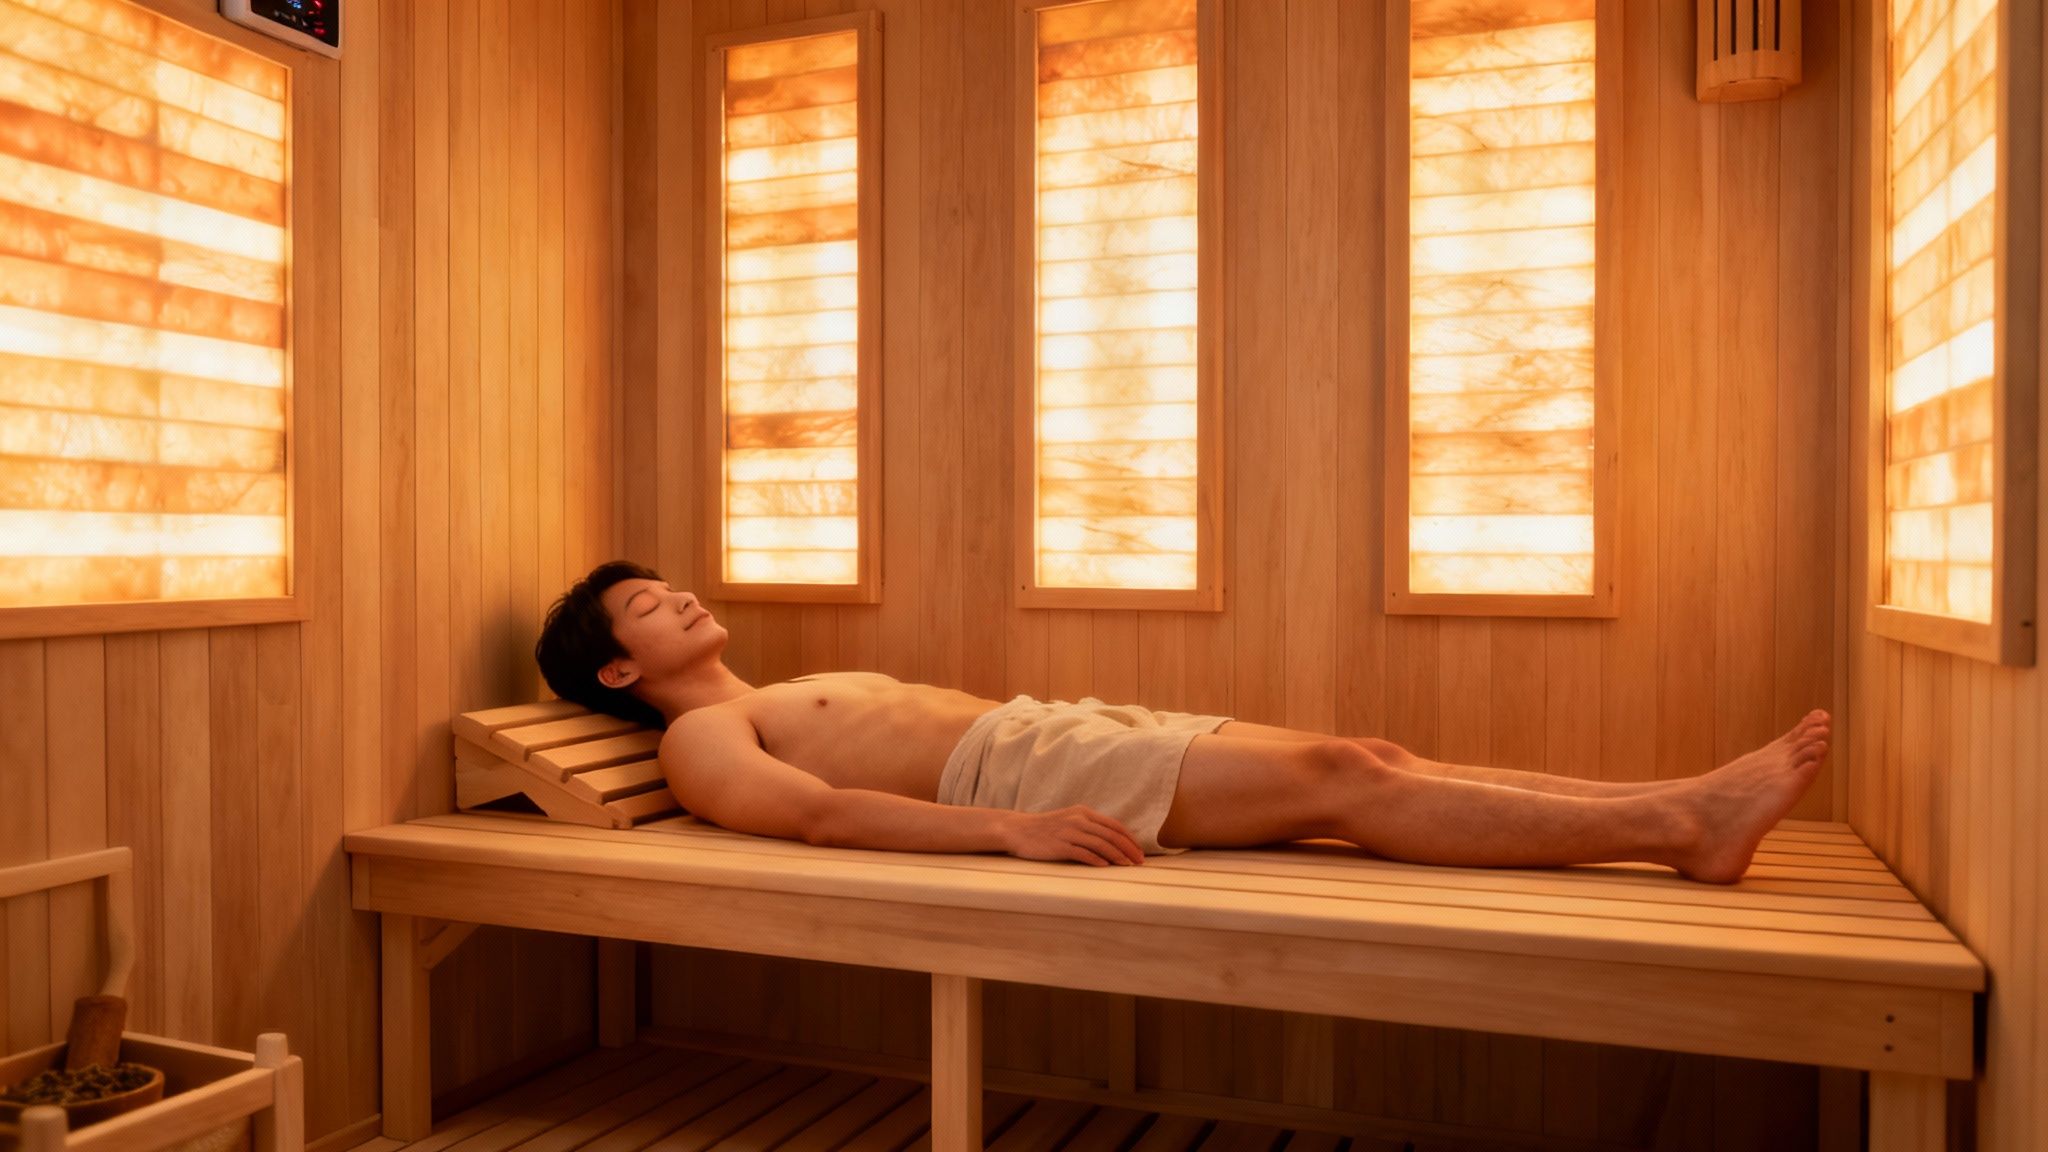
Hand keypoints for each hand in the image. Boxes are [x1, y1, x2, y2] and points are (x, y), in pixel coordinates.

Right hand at [1003, 806, 1145, 865]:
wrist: (1018, 830)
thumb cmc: (1046, 829)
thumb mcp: (1070, 820)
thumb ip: (1089, 827)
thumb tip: (1112, 842)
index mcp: (1084, 812)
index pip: (1114, 825)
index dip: (1130, 839)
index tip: (1140, 851)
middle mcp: (1079, 820)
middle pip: (1111, 835)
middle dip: (1128, 849)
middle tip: (1140, 862)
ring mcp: (1069, 832)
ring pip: (1101, 844)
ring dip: (1117, 856)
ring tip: (1127, 865)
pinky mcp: (1059, 845)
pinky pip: (1083, 853)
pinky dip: (1096, 860)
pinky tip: (1106, 866)